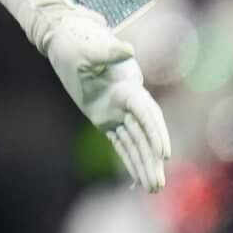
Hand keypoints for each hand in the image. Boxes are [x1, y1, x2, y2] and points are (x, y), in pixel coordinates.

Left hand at [35, 5, 170, 193]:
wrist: (68, 42)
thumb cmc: (78, 43)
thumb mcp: (89, 47)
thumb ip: (108, 51)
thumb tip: (128, 50)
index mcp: (127, 86)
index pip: (146, 113)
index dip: (156, 132)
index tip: (164, 153)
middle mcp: (127, 101)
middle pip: (144, 134)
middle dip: (151, 160)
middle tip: (158, 184)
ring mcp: (118, 112)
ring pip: (135, 143)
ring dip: (143, 166)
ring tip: (153, 189)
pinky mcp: (106, 120)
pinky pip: (121, 145)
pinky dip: (129, 161)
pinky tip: (137, 182)